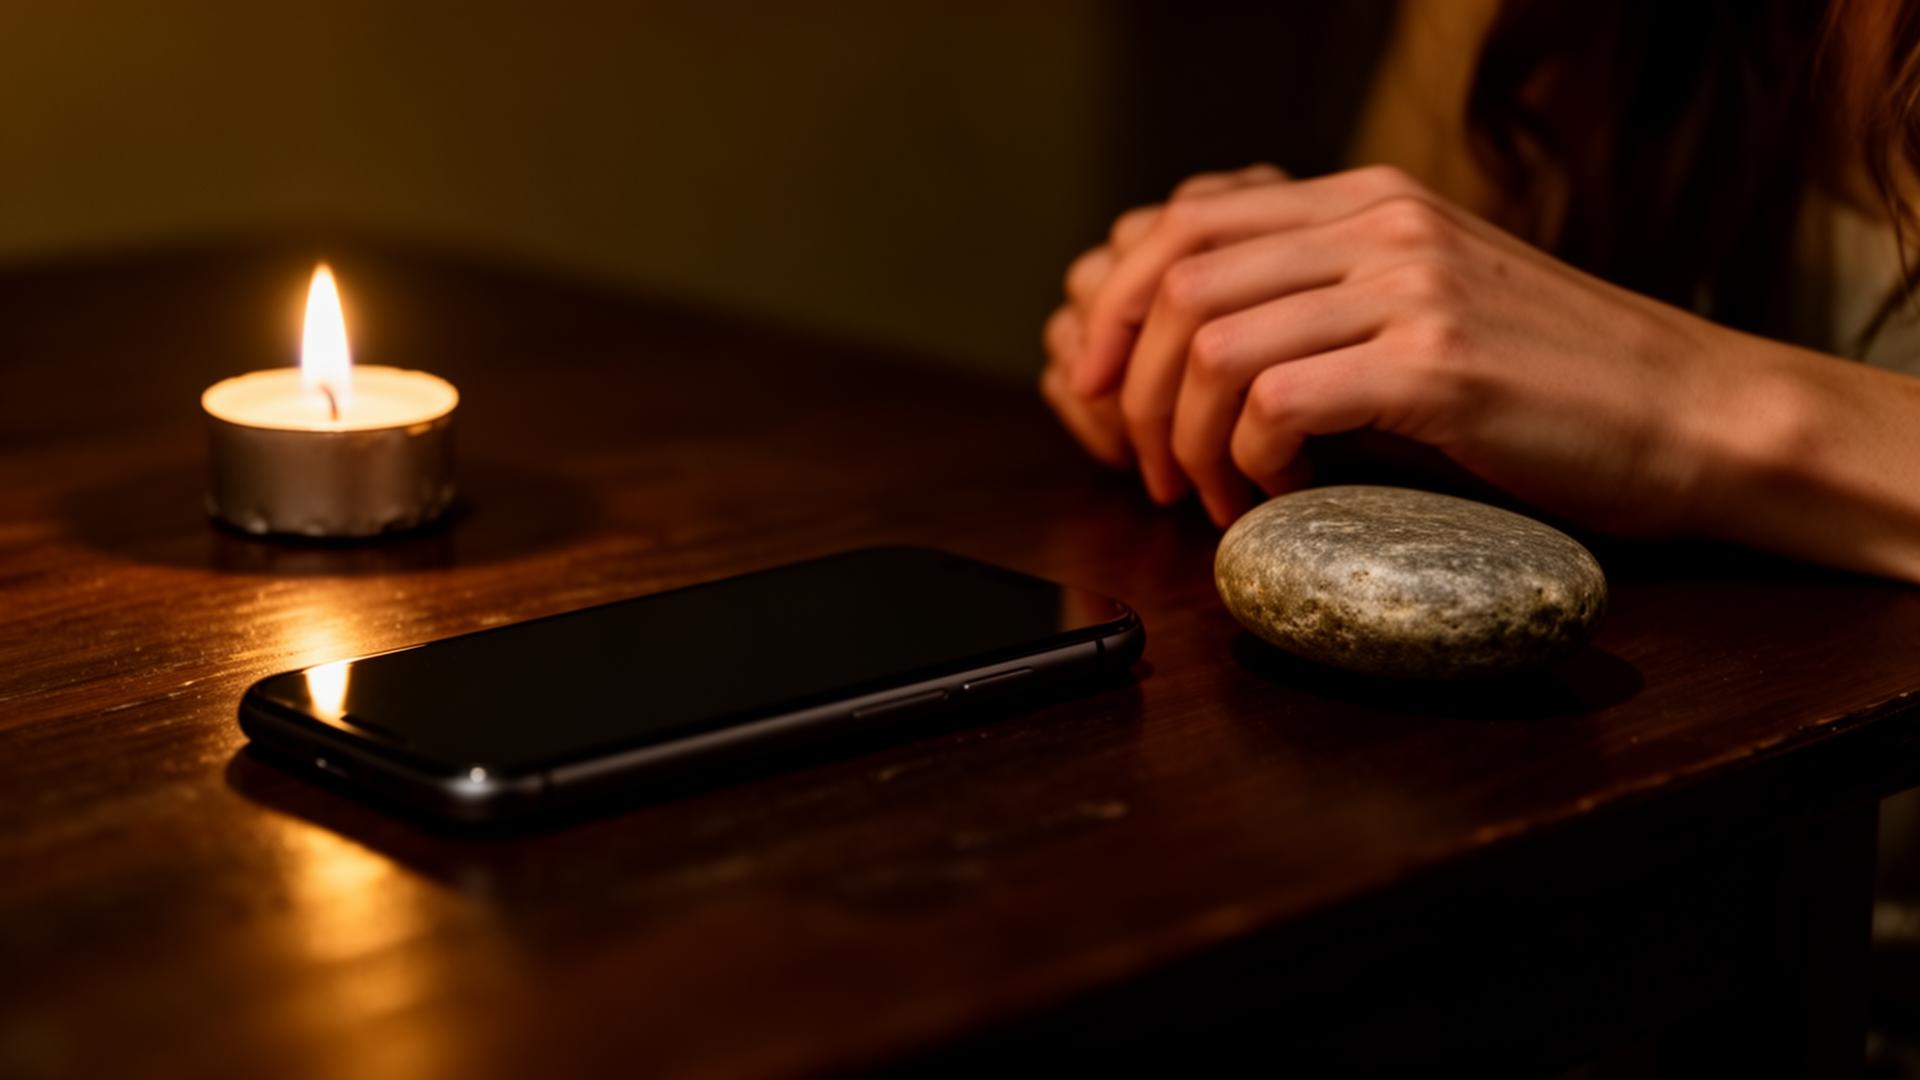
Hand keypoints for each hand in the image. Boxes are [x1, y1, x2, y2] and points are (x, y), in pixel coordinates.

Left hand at [1063, 163, 1793, 537]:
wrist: (1692, 415)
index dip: (1115, 305)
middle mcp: (1380, 222)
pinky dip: (1248, 464)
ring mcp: (1409, 286)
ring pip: (1213, 344)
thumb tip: (1192, 347)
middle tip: (1145, 467)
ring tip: (1211, 499)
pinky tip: (1277, 500)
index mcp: (1366, 199)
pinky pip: (1275, 403)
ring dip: (1184, 439)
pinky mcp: (1435, 363)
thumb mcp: (1424, 303)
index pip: (1185, 222)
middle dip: (1129, 386)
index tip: (1092, 386)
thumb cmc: (1552, 383)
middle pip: (1178, 280)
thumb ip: (1321, 298)